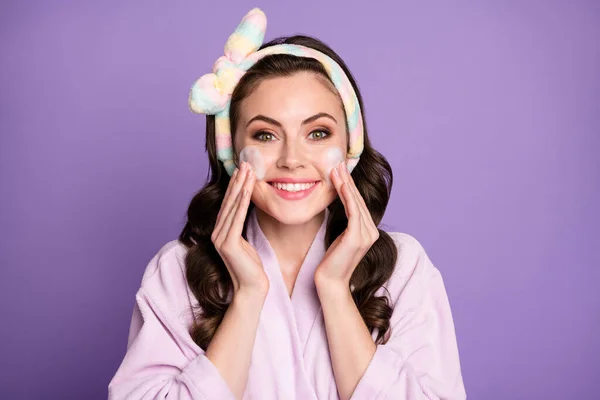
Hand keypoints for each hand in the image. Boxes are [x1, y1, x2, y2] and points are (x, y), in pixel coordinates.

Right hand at [211, 161, 268, 295]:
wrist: (252, 289)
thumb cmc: (252, 267)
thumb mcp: (246, 242)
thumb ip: (241, 228)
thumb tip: (244, 212)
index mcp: (221, 232)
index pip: (229, 204)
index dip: (235, 186)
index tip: (242, 170)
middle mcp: (217, 233)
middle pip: (229, 201)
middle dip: (237, 181)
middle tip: (245, 162)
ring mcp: (220, 238)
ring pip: (232, 207)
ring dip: (240, 187)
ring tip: (247, 170)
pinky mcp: (227, 244)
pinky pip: (237, 218)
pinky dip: (242, 202)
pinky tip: (246, 190)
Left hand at [314, 161, 378, 286]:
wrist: (330, 283)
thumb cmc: (330, 262)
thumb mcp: (339, 238)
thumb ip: (344, 223)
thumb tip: (337, 205)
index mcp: (369, 232)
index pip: (358, 204)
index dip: (349, 186)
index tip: (339, 170)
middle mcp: (371, 232)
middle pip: (359, 200)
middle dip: (348, 180)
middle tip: (338, 163)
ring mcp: (367, 235)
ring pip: (356, 203)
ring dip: (346, 184)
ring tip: (336, 169)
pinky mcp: (357, 237)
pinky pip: (352, 211)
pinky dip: (346, 196)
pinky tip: (339, 184)